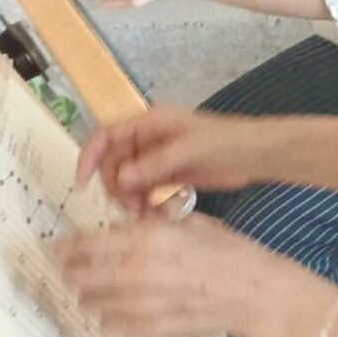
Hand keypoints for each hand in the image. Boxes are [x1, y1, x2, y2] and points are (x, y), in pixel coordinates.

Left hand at [57, 214, 337, 336]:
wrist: (254, 293)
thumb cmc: (228, 250)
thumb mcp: (188, 221)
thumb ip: (151, 224)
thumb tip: (123, 226)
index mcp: (145, 240)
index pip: (87, 246)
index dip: (67, 248)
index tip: (58, 247)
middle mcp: (136, 274)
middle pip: (81, 277)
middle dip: (71, 272)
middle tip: (67, 269)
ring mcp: (142, 306)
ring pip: (94, 303)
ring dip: (87, 296)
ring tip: (86, 291)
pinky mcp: (152, 329)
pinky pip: (114, 324)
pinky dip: (107, 317)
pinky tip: (109, 312)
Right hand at [76, 107, 266, 212]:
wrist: (255, 155)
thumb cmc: (225, 142)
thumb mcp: (189, 150)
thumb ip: (154, 164)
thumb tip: (120, 178)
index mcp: (147, 122)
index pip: (105, 135)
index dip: (89, 156)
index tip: (82, 183)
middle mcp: (146, 139)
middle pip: (113, 163)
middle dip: (115, 185)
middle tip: (130, 206)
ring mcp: (156, 158)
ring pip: (126, 180)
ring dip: (128, 197)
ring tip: (142, 213)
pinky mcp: (167, 175)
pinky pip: (143, 190)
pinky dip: (142, 202)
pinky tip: (152, 214)